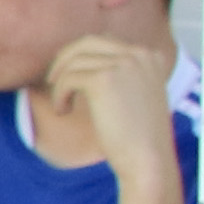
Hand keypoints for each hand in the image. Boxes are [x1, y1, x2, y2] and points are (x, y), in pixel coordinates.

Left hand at [34, 31, 168, 170]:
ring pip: (74, 61)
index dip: (82, 57)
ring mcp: (123, 63)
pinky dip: (59, 94)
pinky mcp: (104, 78)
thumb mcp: (135, 95)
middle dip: (65, 59)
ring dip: (61, 83)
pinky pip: (68, 78)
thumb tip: (80, 62)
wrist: (148, 161)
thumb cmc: (137, 137)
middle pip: (87, 42)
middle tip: (53, 81)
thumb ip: (119, 75)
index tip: (70, 77)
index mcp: (150, 57)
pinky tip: (64, 112)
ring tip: (62, 106)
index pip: (106, 42)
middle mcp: (140, 54)